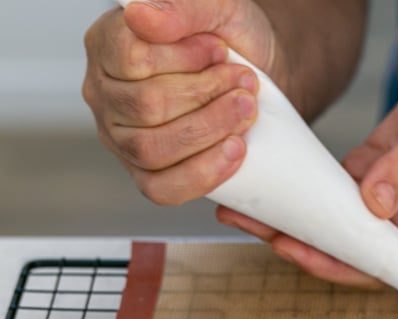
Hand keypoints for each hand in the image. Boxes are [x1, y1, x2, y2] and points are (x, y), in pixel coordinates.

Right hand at [83, 0, 285, 205]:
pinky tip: (236, 150)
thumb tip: (140, 16)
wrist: (259, 80)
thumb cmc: (231, 41)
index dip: (184, 58)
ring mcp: (120, 139)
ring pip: (152, 149)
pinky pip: (162, 189)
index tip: (220, 50)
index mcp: (107, 45)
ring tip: (245, 110)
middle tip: (245, 83)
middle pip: (145, 107)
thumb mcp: (217, 7)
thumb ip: (181, 7)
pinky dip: (204, 173)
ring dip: (211, 130)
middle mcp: (104, 93)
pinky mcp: (145, 174)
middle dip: (206, 95)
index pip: (130, 58)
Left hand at [218, 59, 397, 286]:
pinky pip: (336, 185)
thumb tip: (374, 203)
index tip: (297, 250)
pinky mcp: (378, 169)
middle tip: (250, 220)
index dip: (335, 264)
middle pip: (346, 245)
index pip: (377, 263)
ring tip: (248, 201)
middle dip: (297, 239)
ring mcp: (390, 195)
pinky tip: (278, 175)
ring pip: (335, 217)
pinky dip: (307, 183)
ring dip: (295, 213)